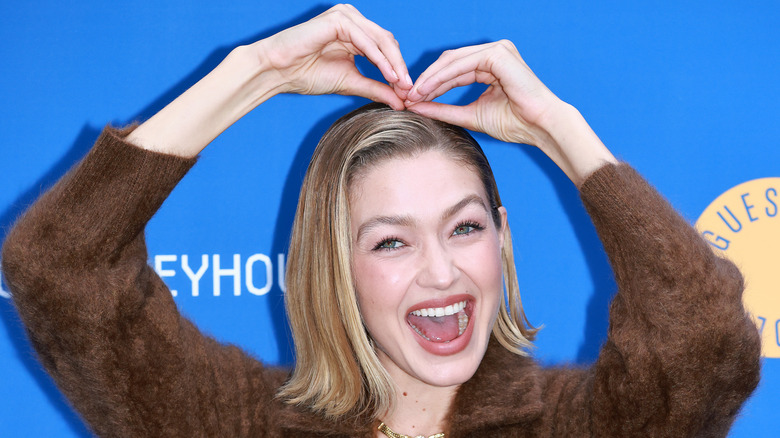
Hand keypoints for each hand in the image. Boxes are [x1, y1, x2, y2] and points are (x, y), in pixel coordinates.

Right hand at [128, 4, 411, 156]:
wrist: (277, 71)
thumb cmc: (306, 75)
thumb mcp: (350, 83)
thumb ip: (376, 88)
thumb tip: (402, 102)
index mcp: (355, 32)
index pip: (386, 48)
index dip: (399, 70)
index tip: (411, 93)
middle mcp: (352, 20)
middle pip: (388, 42)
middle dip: (401, 67)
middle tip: (412, 90)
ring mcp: (345, 16)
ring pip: (381, 40)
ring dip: (395, 64)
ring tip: (404, 85)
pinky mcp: (338, 19)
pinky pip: (366, 40)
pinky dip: (380, 58)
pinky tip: (390, 75)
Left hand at [405, 40, 615, 185]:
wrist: (540, 127)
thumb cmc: (514, 123)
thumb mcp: (471, 115)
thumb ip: (445, 110)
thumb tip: (416, 108)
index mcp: (490, 65)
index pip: (452, 70)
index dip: (431, 84)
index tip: (411, 99)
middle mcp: (494, 53)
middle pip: (450, 62)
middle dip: (426, 79)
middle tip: (406, 95)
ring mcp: (497, 51)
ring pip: (453, 61)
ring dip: (430, 78)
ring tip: (413, 94)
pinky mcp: (498, 54)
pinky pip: (462, 64)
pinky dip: (442, 77)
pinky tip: (427, 89)